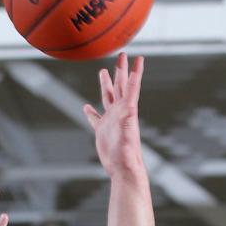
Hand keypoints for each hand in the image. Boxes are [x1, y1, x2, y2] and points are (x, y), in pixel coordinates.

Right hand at [83, 52, 144, 176]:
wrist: (122, 170)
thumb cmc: (128, 159)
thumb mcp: (128, 142)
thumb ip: (128, 128)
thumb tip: (130, 112)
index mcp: (127, 112)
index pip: (132, 88)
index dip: (135, 73)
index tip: (139, 58)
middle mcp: (120, 113)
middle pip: (120, 87)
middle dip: (121, 70)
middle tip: (122, 54)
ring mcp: (111, 121)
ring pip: (107, 98)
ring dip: (106, 84)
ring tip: (103, 71)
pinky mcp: (102, 131)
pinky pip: (95, 118)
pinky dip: (91, 112)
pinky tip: (86, 107)